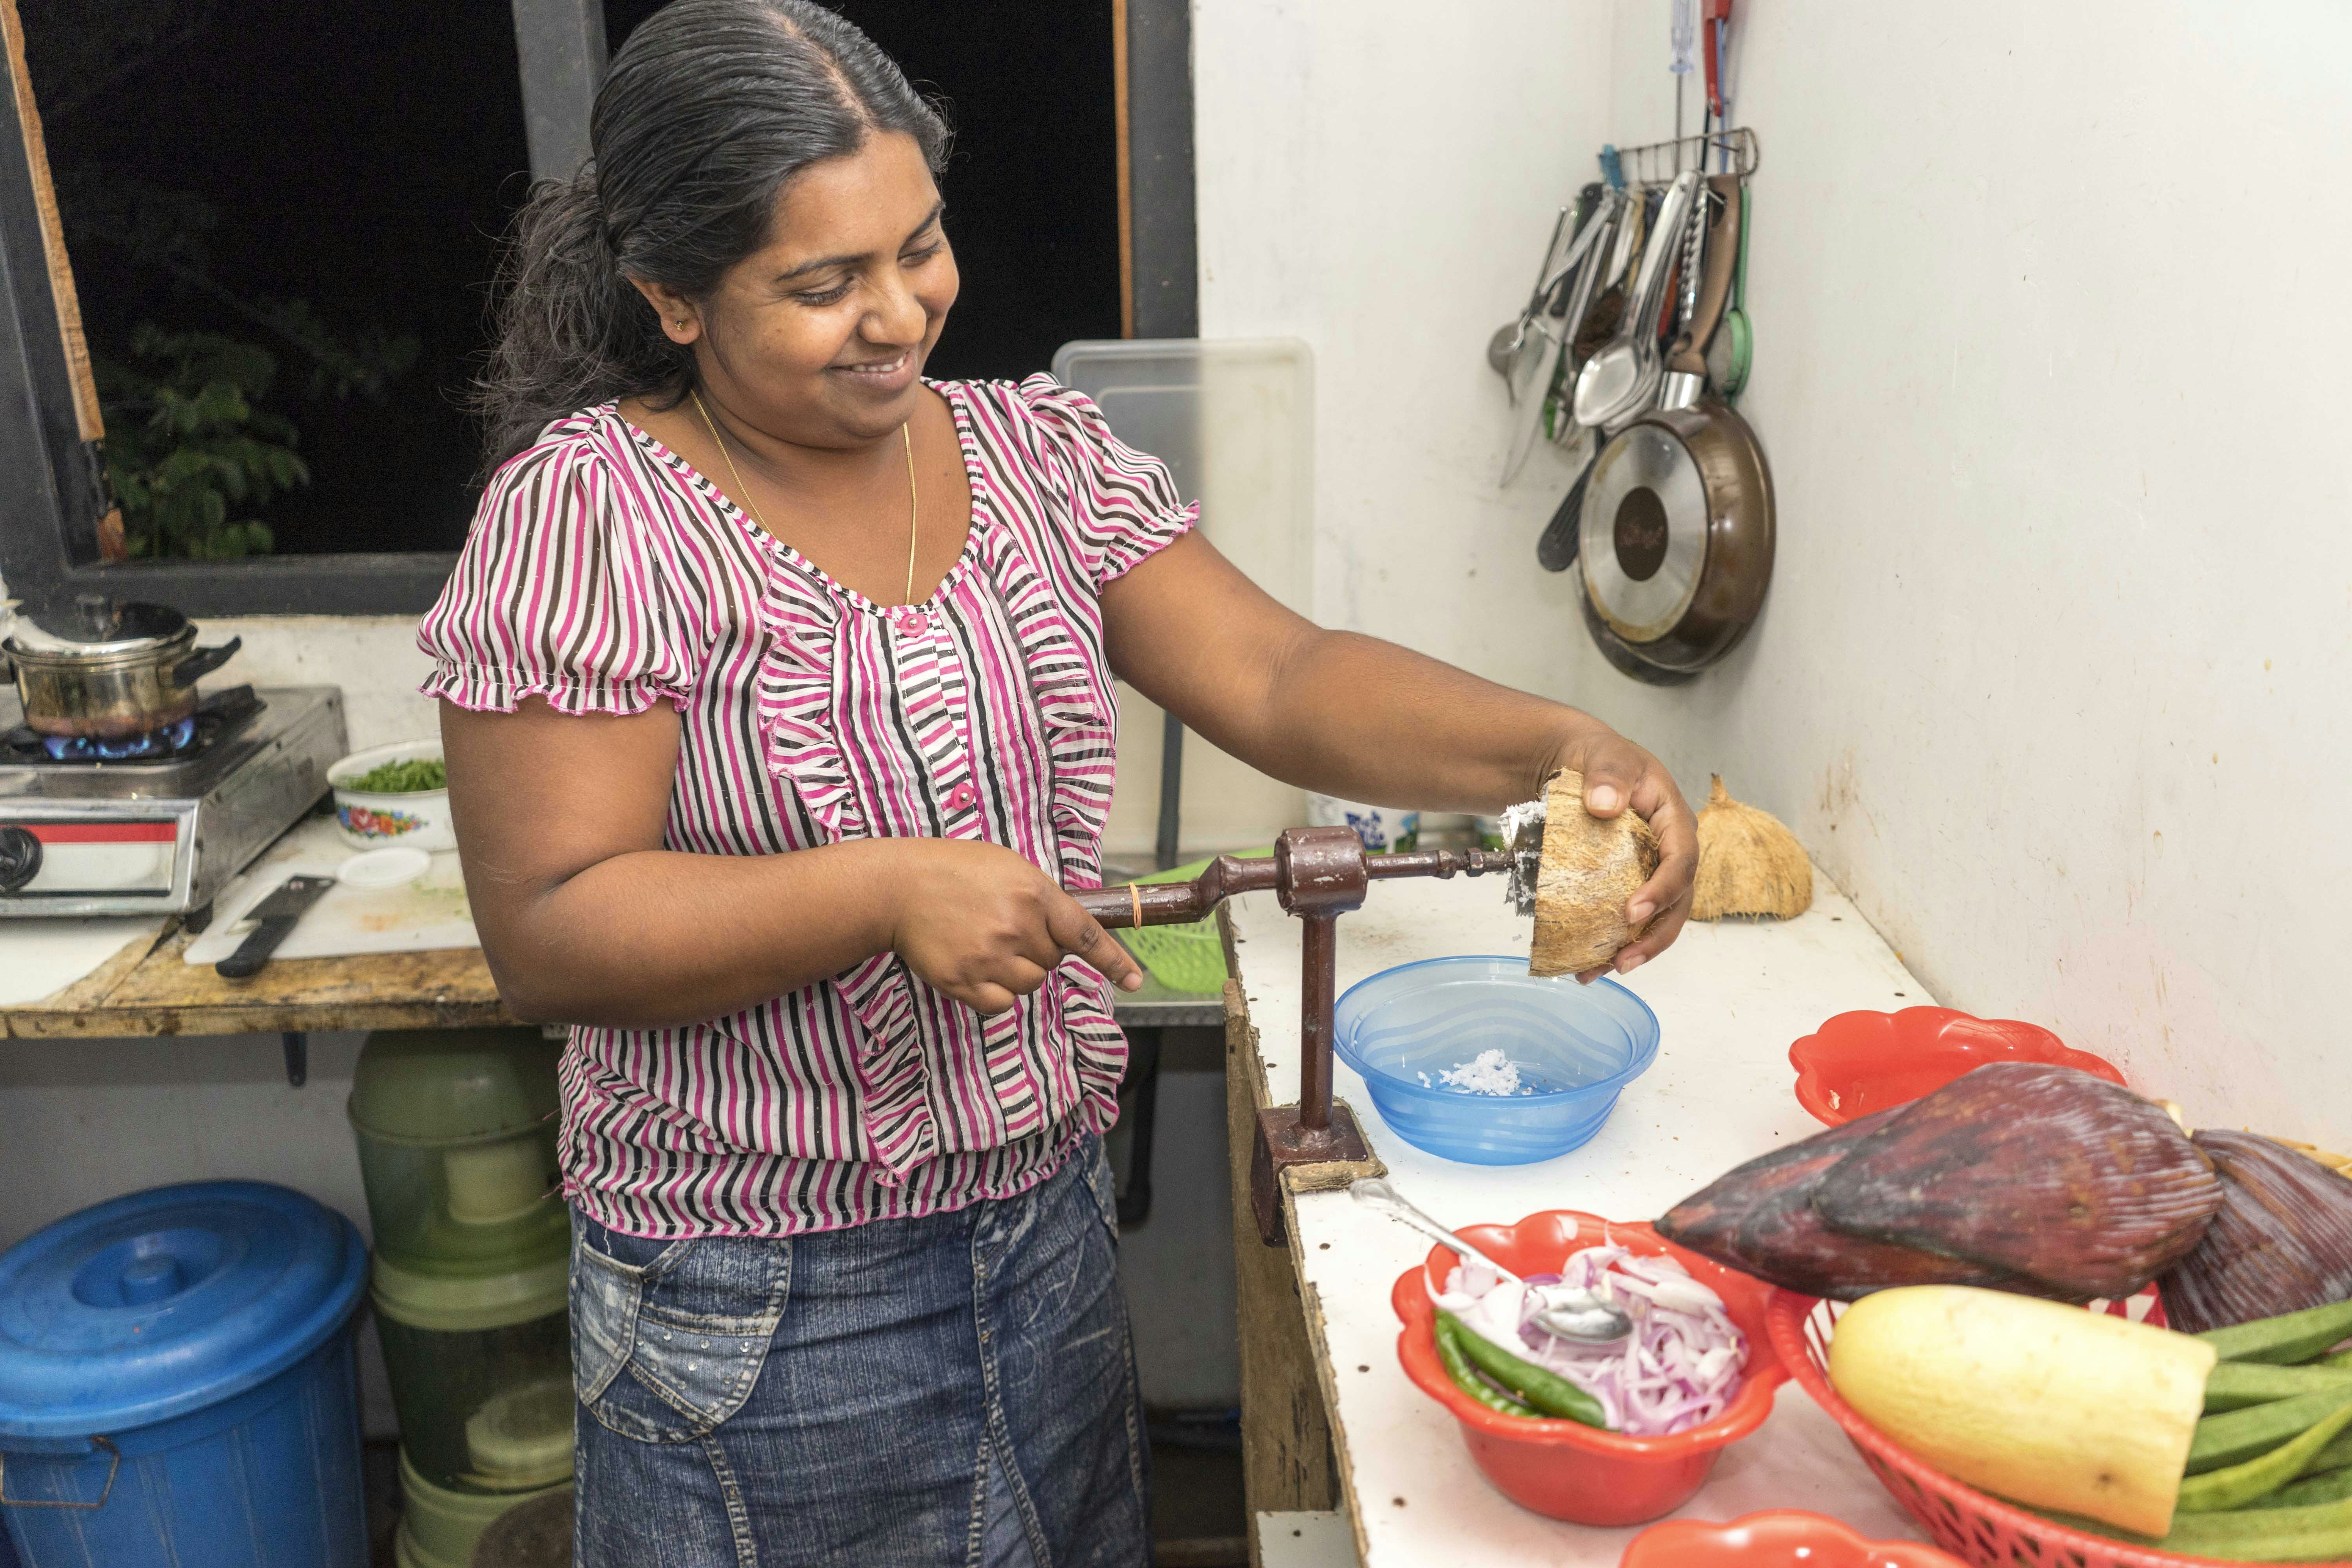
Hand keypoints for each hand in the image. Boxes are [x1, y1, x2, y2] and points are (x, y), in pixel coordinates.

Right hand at [887, 840, 1144, 1014]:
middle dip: (1037, 950)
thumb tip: (1070, 935)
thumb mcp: (1009, 868)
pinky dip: (995, 993)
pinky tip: (975, 966)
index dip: (1113, 961)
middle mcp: (1018, 927)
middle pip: (1053, 963)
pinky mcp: (964, 981)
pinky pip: (1001, 1004)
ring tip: (985, 944)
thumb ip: (1043, 899)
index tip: (1135, 982)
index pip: (1086, 934)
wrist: (898, 887)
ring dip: (1016, 972)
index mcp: (1034, 893)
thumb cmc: (955, 871)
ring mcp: (990, 956)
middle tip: (1002, 928)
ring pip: (1030, 985)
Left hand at [1542, 725, 1696, 981]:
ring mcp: (1653, 870)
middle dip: (1654, 937)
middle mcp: (1671, 851)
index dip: (1662, 891)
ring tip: (1601, 972)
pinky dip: (1611, 942)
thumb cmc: (1598, 758)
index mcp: (1675, 820)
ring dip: (1635, 949)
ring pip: (1658, 920)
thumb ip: (1608, 775)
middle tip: (1623, 960)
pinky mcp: (1630, 883)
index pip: (1681, 860)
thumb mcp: (1605, 755)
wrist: (1579, 762)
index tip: (1632, 913)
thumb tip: (1605, 804)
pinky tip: (1586, 964)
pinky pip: (1631, 919)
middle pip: (1678, 902)